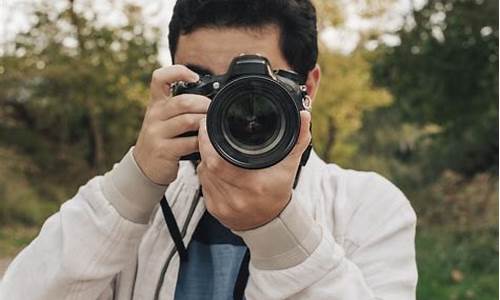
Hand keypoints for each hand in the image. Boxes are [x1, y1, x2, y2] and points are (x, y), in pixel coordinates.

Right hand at [133, 65, 210, 184]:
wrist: (144, 165)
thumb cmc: (161, 138)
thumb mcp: (164, 118)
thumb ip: (180, 106)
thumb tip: (210, 98)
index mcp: (156, 103)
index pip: (159, 78)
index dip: (177, 72)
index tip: (194, 77)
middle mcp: (154, 115)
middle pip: (182, 101)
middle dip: (203, 104)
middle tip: (214, 109)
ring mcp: (157, 133)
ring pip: (188, 121)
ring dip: (205, 122)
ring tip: (212, 124)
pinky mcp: (163, 150)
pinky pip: (188, 142)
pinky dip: (201, 141)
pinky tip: (205, 142)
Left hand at [197, 111, 311, 230]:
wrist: (270, 222)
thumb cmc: (277, 191)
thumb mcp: (289, 165)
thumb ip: (298, 139)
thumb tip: (304, 116)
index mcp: (253, 185)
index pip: (217, 162)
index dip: (208, 142)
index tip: (208, 127)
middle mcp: (236, 197)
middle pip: (207, 164)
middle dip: (206, 146)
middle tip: (209, 134)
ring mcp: (223, 205)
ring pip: (203, 172)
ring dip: (207, 160)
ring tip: (219, 153)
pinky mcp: (214, 209)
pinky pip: (203, 184)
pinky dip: (208, 174)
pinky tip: (219, 171)